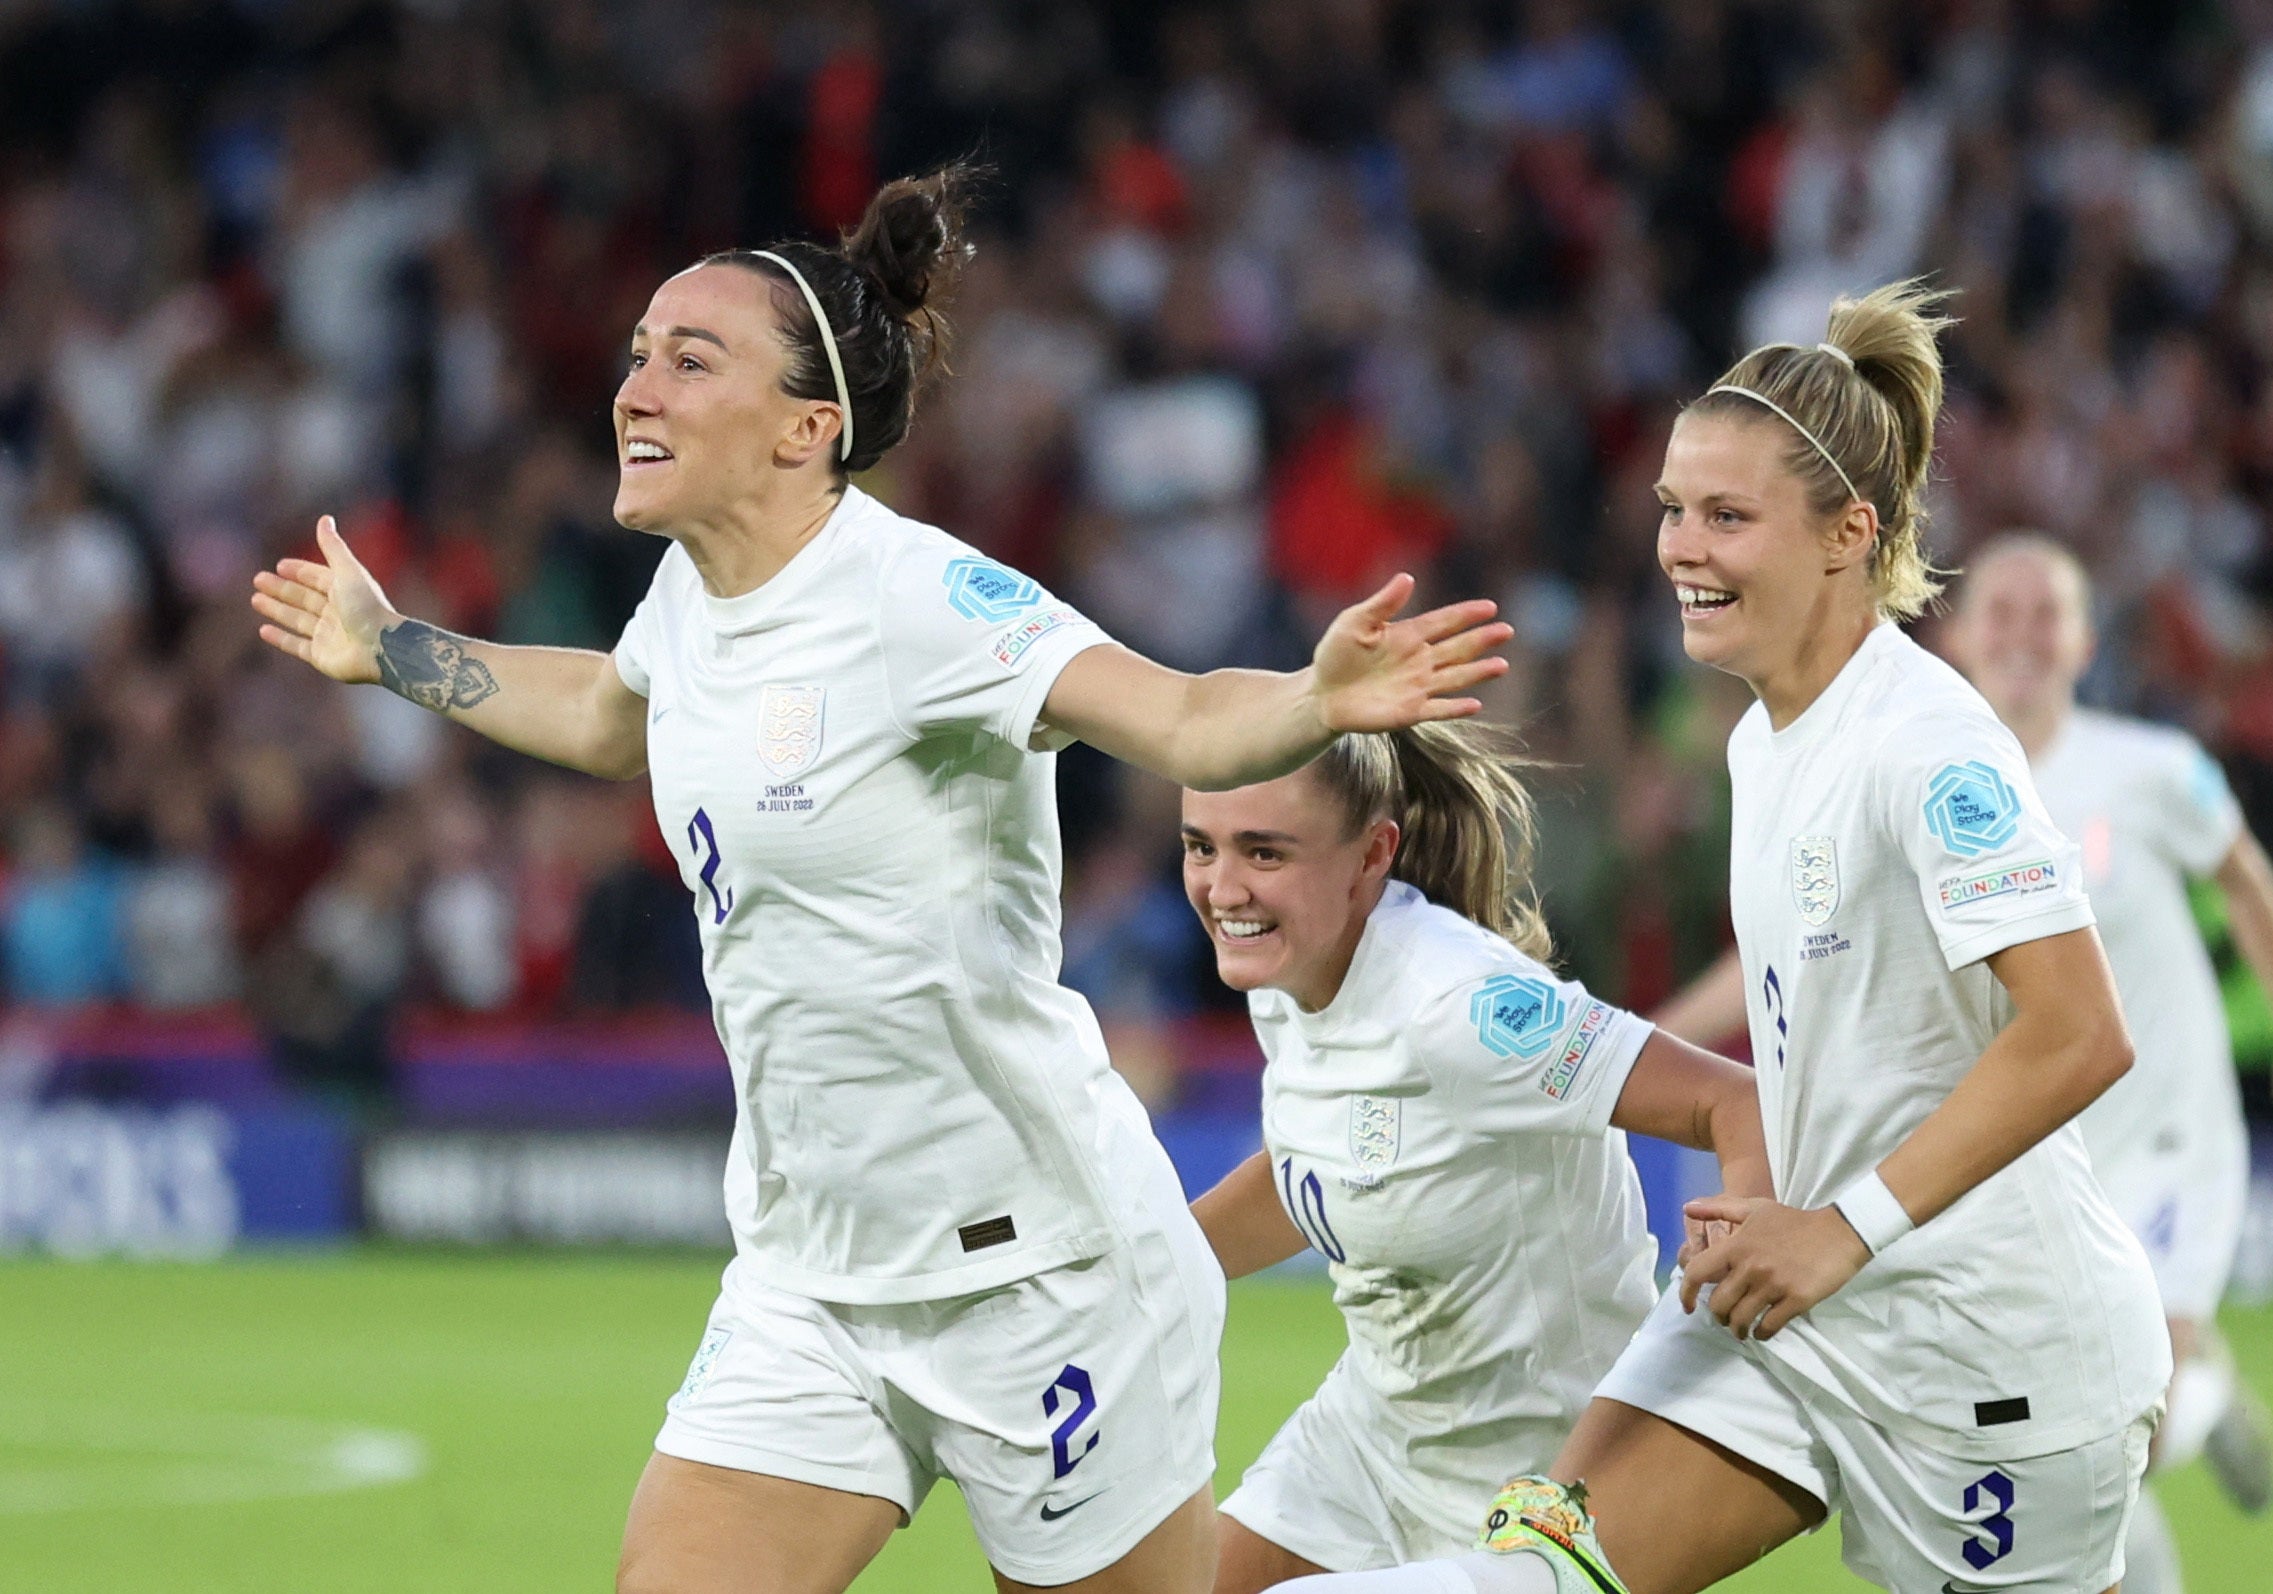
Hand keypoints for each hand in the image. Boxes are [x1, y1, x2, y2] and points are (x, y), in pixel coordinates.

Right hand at [250, 516, 397, 685]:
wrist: (380, 649)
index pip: (318, 578)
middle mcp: (337, 612)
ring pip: (297, 619)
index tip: (280, 565)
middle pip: (304, 598)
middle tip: (258, 579)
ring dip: (276, 609)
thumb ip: (333, 547)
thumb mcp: (348, 572)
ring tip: (255, 599)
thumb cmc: (367, 607)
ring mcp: (328, 635)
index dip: (300, 571)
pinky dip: (280, 638)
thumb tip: (325, 518)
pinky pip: (296, 645)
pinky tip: (264, 630)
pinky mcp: (321, 656)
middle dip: (282, 589)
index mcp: (345, 591)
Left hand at [1307, 574, 1512, 733]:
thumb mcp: (1355, 622)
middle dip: (1482, 640)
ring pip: (1455, 677)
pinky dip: (1456, 707)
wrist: (1322, 694)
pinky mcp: (1410, 711)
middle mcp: (1419, 660)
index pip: (1444, 622)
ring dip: (1478, 672)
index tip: (1490, 607)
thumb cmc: (1337, 654)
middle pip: (1458, 648)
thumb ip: (1383, 603)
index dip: (1466, 615)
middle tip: (1506, 631)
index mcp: (1408, 635)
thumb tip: (1408, 577)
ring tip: (1502, 665)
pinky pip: (1438, 708)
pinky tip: (1476, 704)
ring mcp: (1418, 686)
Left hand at [1676, 1196, 1869, 1340]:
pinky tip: (1762, 1331)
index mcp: (1737, 1246)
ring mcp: (1773, 1285)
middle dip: (1719, 1316)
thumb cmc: (1794, 1222)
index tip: (1688, 1306)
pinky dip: (1762, 1334)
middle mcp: (1750, 1267)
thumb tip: (1688, 1207)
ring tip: (1742, 1330)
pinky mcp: (1796, 1299)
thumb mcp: (1754, 1208)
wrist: (1839, 1232)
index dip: (1686, 1293)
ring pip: (1742, 1319)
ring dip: (1738, 1329)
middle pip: (1719, 1304)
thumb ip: (1719, 1208)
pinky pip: (1769, 1326)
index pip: (1698, 1272)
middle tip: (1725, 1318)